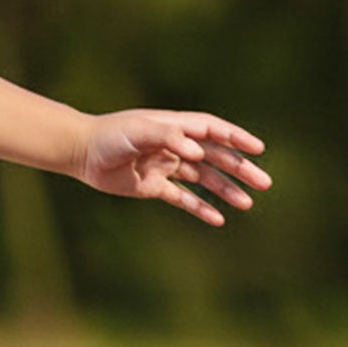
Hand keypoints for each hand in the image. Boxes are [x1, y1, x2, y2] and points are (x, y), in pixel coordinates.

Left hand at [78, 110, 270, 224]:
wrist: (82, 153)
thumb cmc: (111, 135)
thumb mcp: (139, 130)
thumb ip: (168, 136)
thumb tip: (199, 152)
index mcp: (176, 127)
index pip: (215, 131)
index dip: (237, 138)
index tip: (258, 149)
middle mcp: (176, 146)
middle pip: (216, 158)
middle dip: (240, 169)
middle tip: (264, 183)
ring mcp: (166, 166)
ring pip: (204, 180)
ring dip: (226, 191)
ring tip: (247, 204)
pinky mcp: (154, 186)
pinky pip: (183, 198)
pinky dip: (200, 208)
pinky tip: (218, 219)